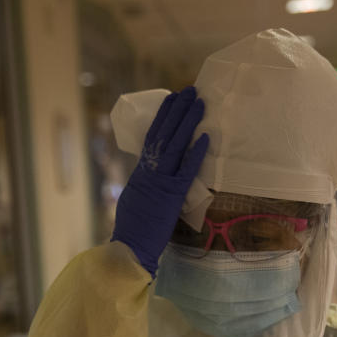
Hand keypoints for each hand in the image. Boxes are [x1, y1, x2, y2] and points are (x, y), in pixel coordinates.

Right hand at [111, 86, 209, 276]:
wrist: (130, 246)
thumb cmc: (133, 228)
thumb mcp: (135, 197)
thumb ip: (146, 181)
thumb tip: (153, 171)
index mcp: (141, 171)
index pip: (152, 137)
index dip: (162, 116)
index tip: (171, 98)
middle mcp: (149, 171)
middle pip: (164, 134)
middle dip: (177, 110)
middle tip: (189, 90)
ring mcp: (160, 182)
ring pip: (175, 145)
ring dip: (187, 122)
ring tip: (198, 103)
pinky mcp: (172, 196)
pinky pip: (186, 170)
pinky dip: (196, 153)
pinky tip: (206, 137)